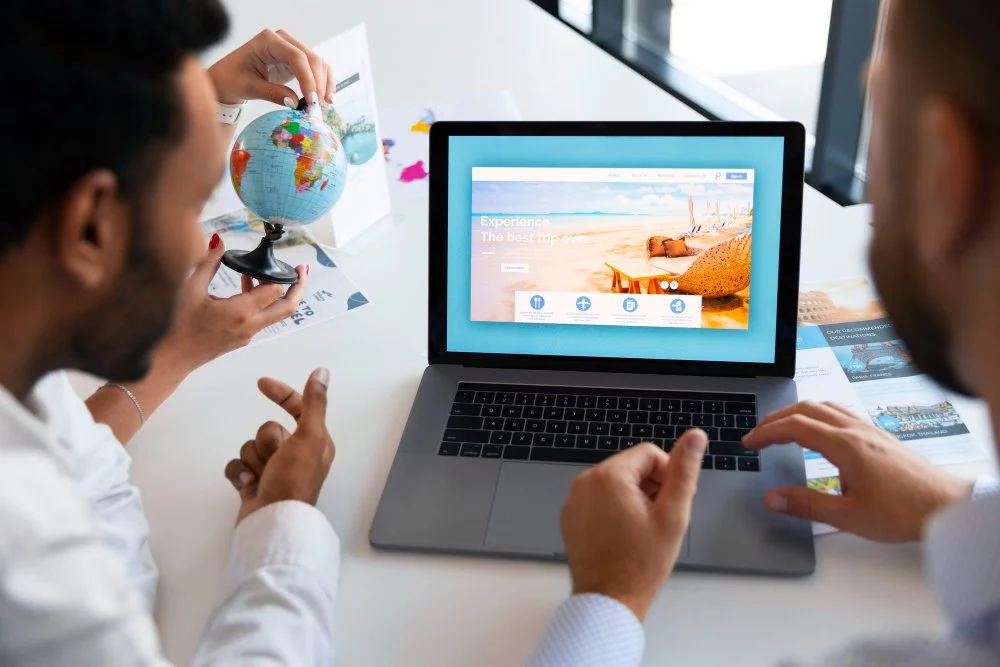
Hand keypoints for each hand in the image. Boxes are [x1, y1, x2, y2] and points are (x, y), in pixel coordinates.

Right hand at [153, 233, 306, 376]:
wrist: (169, 359)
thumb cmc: (176, 327)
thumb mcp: (190, 289)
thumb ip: (208, 263)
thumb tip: (218, 241)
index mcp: (241, 312)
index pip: (275, 289)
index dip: (278, 272)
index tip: (275, 257)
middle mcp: (250, 325)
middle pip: (288, 307)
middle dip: (299, 287)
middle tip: (302, 270)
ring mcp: (248, 334)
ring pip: (275, 313)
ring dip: (278, 294)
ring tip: (266, 271)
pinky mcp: (242, 339)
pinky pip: (260, 318)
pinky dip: (261, 302)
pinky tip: (245, 285)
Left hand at [207, 29, 334, 105]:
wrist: (229, 78)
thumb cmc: (233, 79)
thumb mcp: (249, 87)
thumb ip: (272, 93)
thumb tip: (296, 103)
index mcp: (268, 41)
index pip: (296, 57)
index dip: (308, 78)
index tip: (312, 100)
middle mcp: (283, 40)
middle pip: (311, 58)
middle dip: (318, 83)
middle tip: (317, 107)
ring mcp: (291, 48)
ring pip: (318, 63)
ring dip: (325, 84)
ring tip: (324, 105)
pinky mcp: (297, 60)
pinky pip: (317, 69)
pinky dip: (324, 83)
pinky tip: (328, 98)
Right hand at [224, 369, 334, 523]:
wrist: (272, 523)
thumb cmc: (294, 480)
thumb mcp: (310, 437)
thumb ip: (314, 403)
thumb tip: (322, 372)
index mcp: (314, 443)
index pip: (297, 408)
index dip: (281, 394)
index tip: (261, 383)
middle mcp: (295, 454)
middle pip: (267, 429)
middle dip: (266, 443)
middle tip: (276, 461)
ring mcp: (272, 470)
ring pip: (250, 447)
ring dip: (252, 460)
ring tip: (262, 477)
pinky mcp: (252, 483)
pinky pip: (236, 465)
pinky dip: (239, 474)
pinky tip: (248, 485)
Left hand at [561, 431, 707, 620]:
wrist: (608, 600)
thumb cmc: (641, 563)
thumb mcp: (673, 515)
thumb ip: (684, 471)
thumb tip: (695, 436)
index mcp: (610, 476)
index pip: (649, 454)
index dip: (668, 475)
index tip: (672, 502)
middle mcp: (586, 481)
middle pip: (631, 466)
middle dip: (651, 486)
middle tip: (660, 519)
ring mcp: (574, 499)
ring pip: (615, 482)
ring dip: (634, 497)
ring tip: (643, 529)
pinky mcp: (571, 515)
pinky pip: (598, 499)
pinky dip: (614, 508)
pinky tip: (624, 534)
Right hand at [743, 401, 972, 541]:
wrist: (946, 506)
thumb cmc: (903, 512)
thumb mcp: (848, 516)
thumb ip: (806, 505)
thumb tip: (772, 499)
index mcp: (845, 446)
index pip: (794, 427)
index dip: (766, 433)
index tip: (749, 443)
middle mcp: (856, 430)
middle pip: (806, 410)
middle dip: (776, 419)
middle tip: (758, 434)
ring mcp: (869, 429)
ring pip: (824, 406)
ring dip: (796, 413)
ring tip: (780, 427)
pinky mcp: (878, 435)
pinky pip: (840, 412)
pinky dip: (818, 414)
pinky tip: (818, 428)